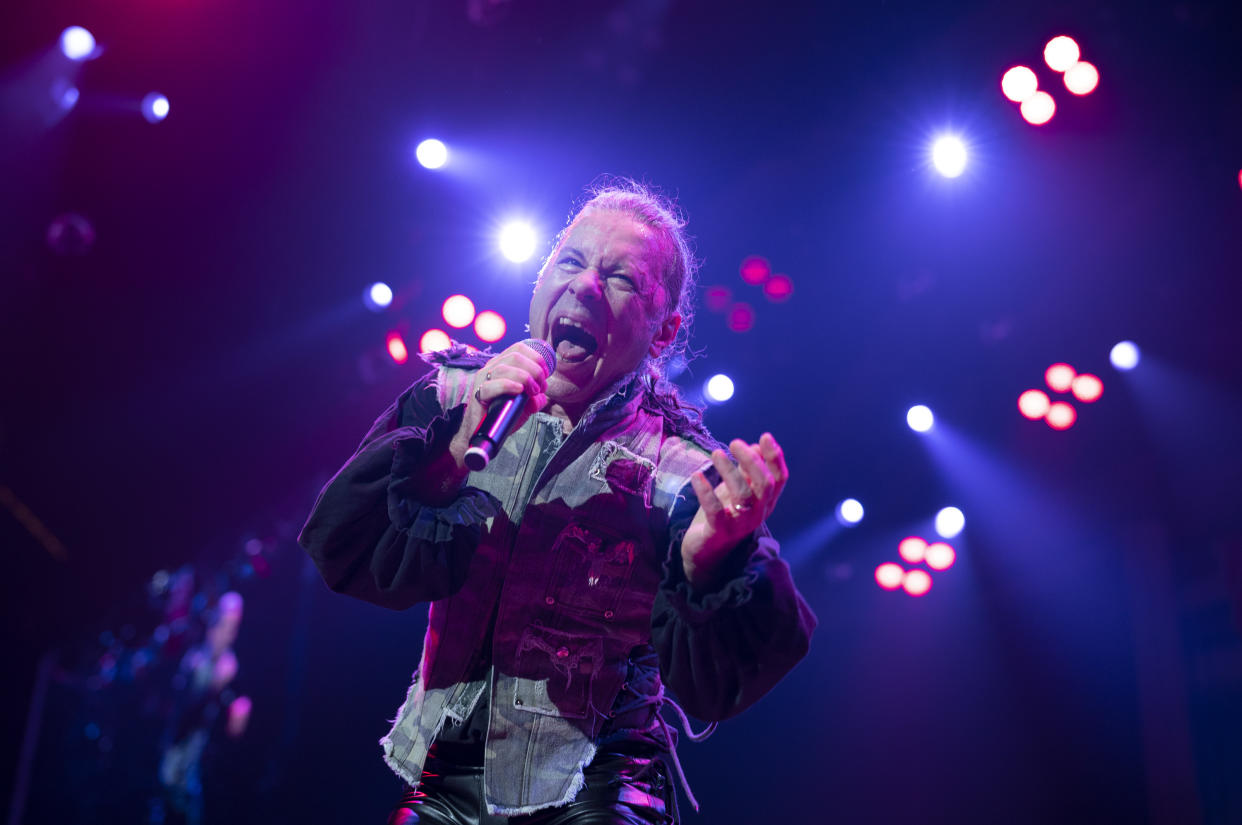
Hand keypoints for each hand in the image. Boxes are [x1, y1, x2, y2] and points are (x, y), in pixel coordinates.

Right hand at [448, 341, 551, 469]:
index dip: (536, 357)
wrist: (484, 433)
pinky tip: (519, 391)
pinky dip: (508, 385)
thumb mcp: (524, 405)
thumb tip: (542, 396)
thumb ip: (534, 398)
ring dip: (525, 378)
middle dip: (534, 369)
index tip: (545, 374)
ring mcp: (483, 380)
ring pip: (505, 367)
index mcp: (502, 365)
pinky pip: (492, 385)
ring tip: (532, 392)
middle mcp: (491, 369)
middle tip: (540, 386)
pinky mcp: (478, 395)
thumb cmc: (501, 415)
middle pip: (515, 356)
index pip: (519, 348)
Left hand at [681, 433, 788, 588]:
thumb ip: (747, 471)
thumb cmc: (723, 515)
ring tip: (716, 454)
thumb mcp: (737, 490)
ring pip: (743, 495)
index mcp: (765, 503)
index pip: (779, 479)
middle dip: (751, 460)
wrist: (705, 552)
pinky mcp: (719, 531)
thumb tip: (755, 445)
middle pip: (764, 484)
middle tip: (734, 443)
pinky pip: (715, 510)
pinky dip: (706, 491)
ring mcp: (740, 524)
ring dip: (730, 470)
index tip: (765, 436)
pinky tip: (697, 476)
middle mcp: (758, 513)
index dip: (775, 457)